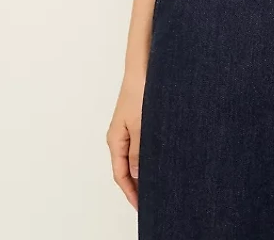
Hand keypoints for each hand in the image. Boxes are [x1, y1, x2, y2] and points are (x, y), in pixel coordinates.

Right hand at [106, 70, 145, 209]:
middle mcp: (119, 136)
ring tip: (157, 184)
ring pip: (134, 157)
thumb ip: (139, 151)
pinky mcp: (138, 120)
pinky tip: (159, 160)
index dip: (131, 192)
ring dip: (143, 171)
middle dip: (136, 186)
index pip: (120, 175)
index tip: (142, 206)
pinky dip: (147, 156)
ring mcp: (128, 128)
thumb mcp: (141, 125)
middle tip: (152, 200)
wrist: (144, 66)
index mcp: (115, 140)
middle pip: (125, 169)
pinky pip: (140, 145)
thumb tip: (136, 174)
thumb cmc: (139, 90)